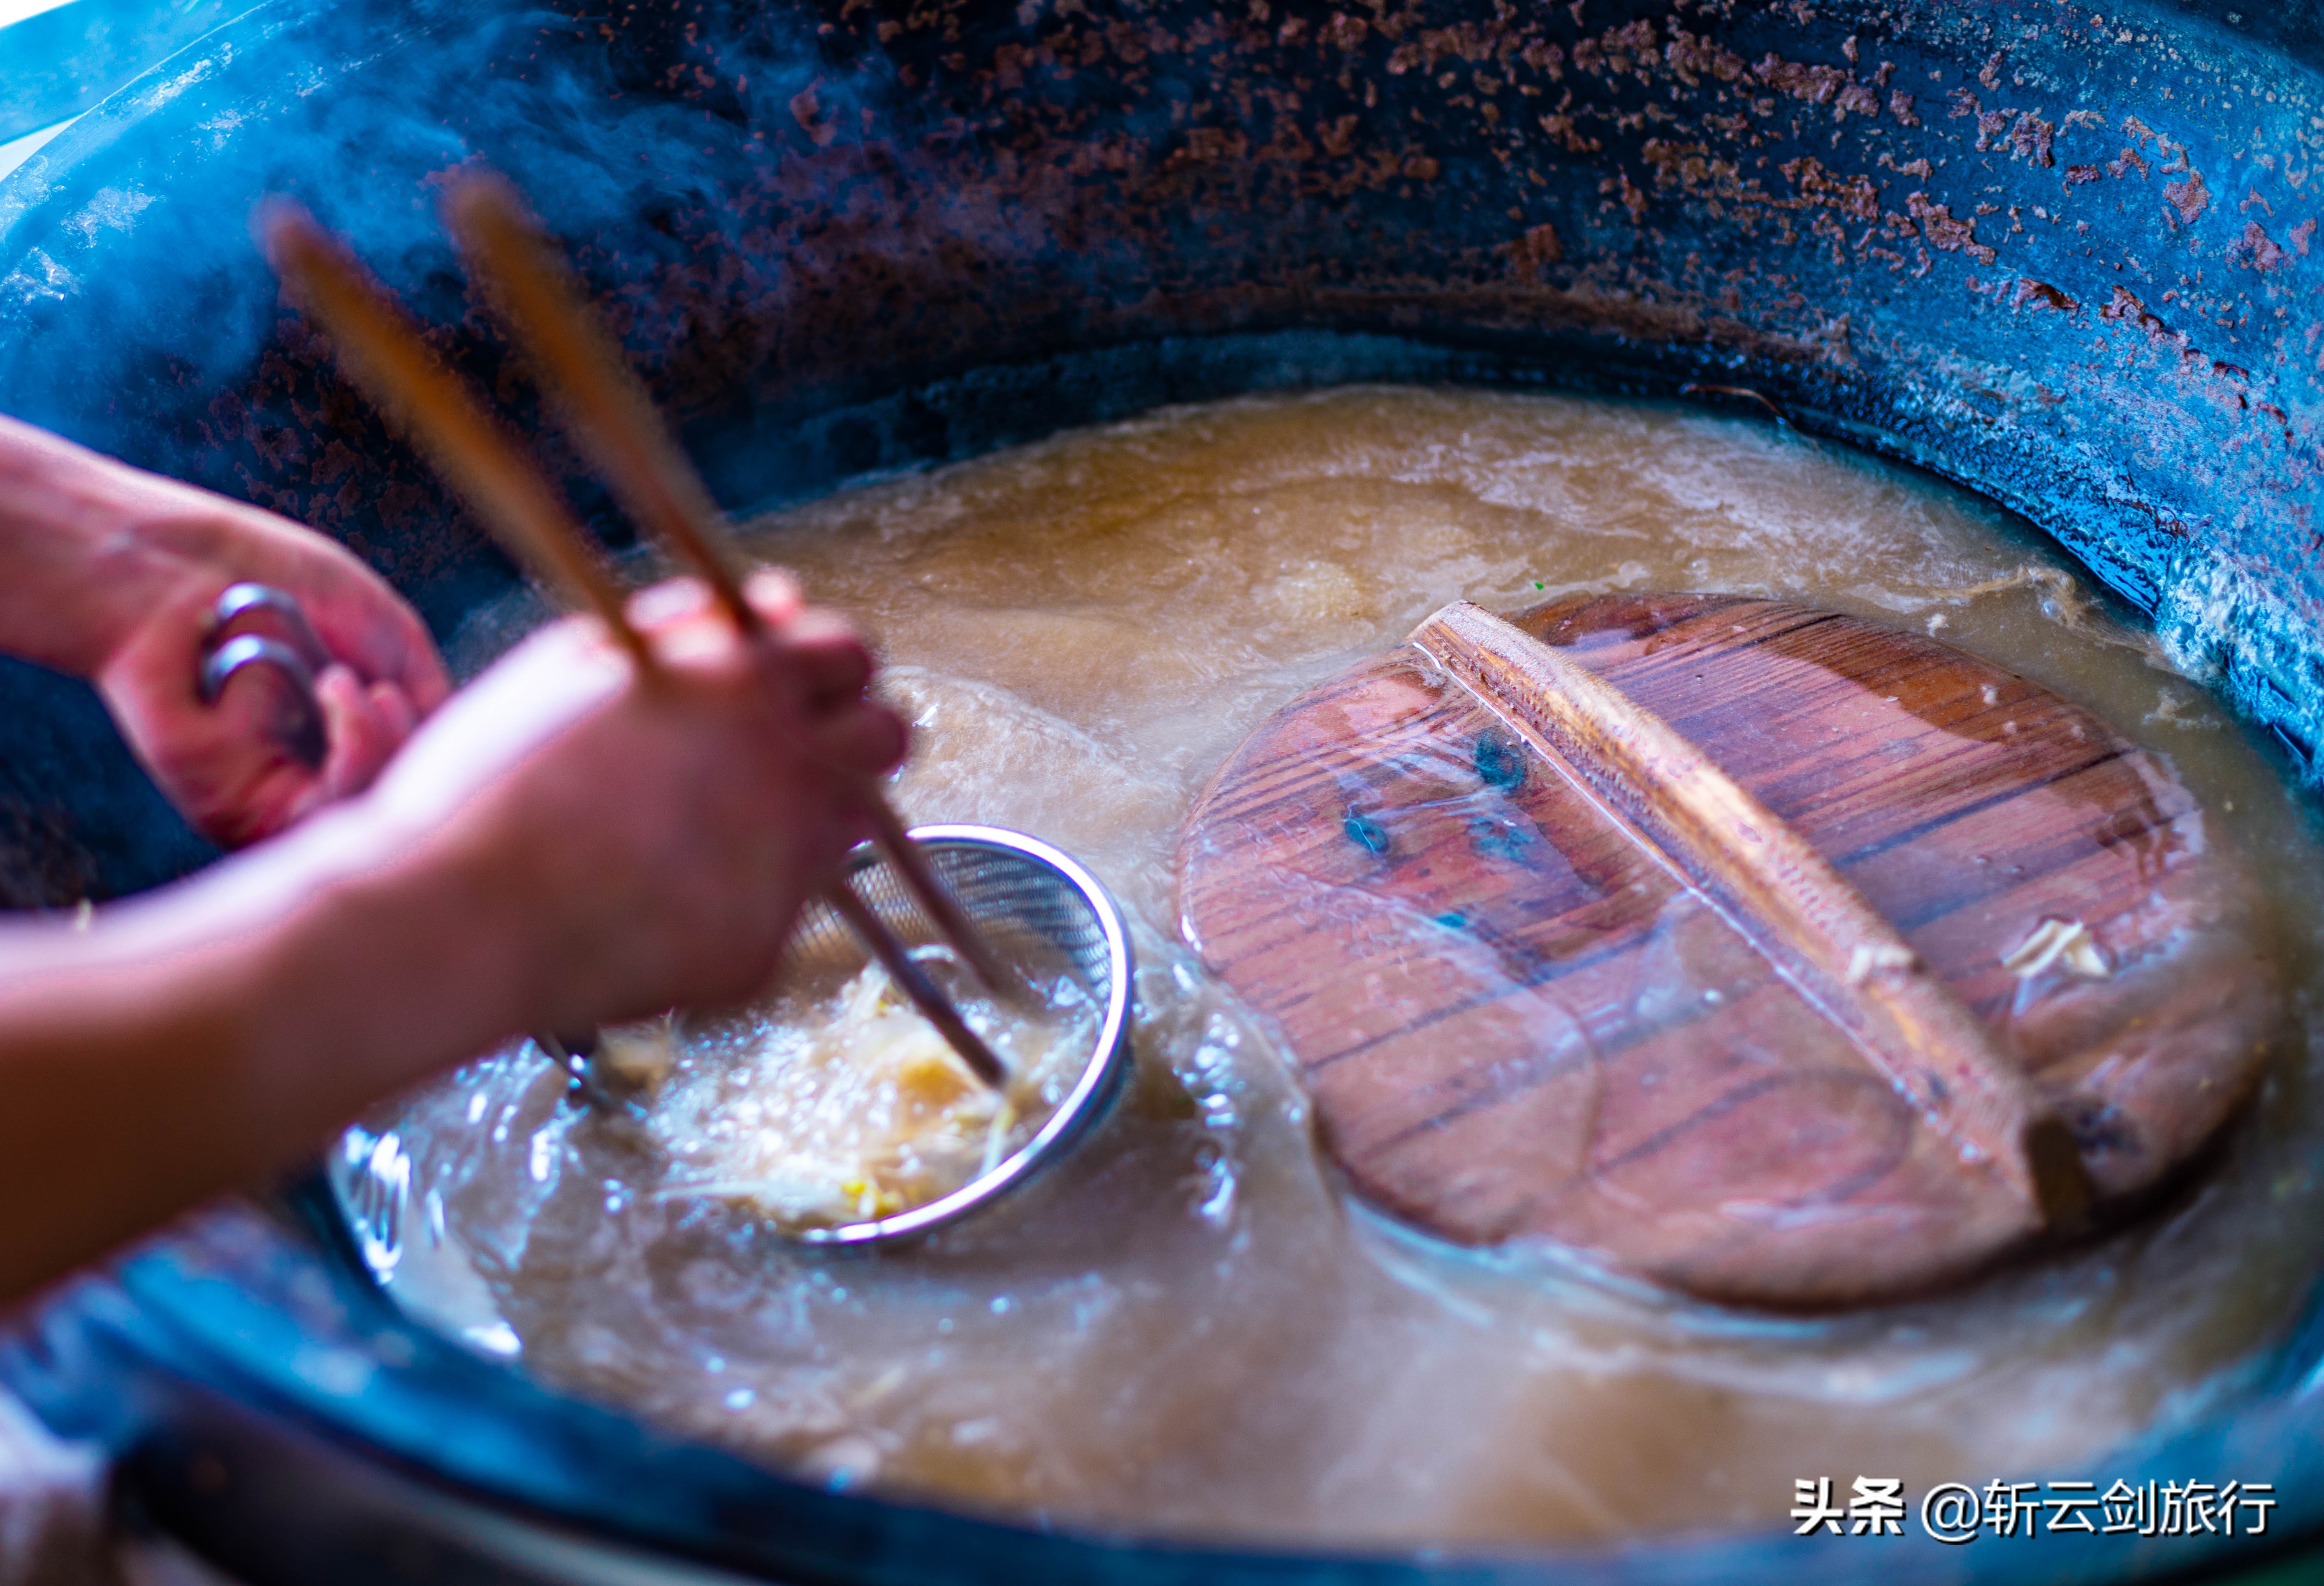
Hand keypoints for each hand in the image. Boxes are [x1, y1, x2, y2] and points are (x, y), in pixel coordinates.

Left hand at [0, 415, 450, 847]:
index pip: (410, 780)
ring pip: (366, 825)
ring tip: (364, 691)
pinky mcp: (234, 809)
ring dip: (387, 753)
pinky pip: (322, 821)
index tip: (426, 698)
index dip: (438, 754)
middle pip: (394, 814)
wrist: (167, 559)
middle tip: (395, 699)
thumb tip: (459, 740)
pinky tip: (341, 694)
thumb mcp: (377, 625)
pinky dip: (355, 757)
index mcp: (338, 741)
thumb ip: (425, 685)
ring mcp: (272, 800)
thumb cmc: (261, 575)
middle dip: (415, 757)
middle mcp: (307, 780)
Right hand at [362, 571, 905, 1032]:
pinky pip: (784, 905)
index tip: (788, 683)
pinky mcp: (765, 944)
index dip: (822, 665)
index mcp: (744, 682)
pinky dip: (743, 895)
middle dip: (844, 736)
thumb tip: (778, 596)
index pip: (851, 652)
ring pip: (850, 823)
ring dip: (803, 813)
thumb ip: (689, 623)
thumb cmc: (490, 784)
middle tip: (776, 754)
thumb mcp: (575, 664)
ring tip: (706, 825)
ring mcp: (786, 862)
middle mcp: (788, 767)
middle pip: (886, 736)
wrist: (452, 919)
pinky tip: (666, 895)